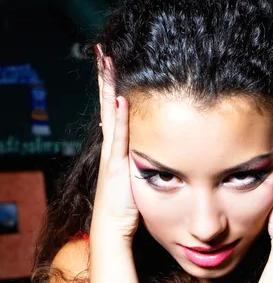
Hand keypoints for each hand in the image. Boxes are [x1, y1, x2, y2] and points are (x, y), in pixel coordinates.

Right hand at [90, 44, 139, 240]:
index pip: (113, 113)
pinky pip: (119, 138)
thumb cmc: (126, 209)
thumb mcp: (136, 180)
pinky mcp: (116, 167)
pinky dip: (121, 118)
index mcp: (116, 150)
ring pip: (110, 114)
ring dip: (109, 89)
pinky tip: (123, 98)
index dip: (112, 90)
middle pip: (107, 106)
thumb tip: (159, 155)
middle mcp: (111, 148)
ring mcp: (111, 155)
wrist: (113, 229)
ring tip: (107, 62)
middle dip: (105, 80)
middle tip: (103, 53)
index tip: (112, 67)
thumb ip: (143, 165)